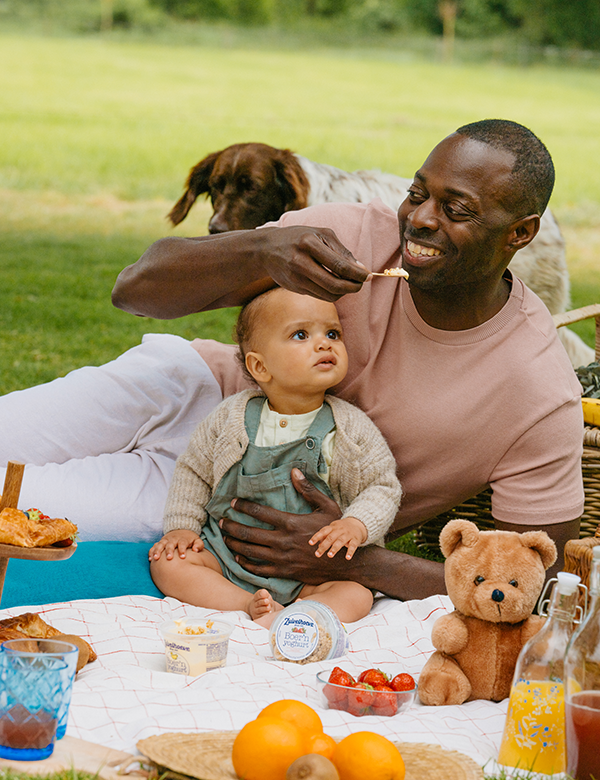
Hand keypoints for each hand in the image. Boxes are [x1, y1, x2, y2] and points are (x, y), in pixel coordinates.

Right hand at [149, 529, 203, 560]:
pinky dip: (152, 551)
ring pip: (161, 544)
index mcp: (183, 539)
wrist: (181, 529)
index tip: (182, 557)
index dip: (182, 550)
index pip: (182, 543)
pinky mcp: (160, 542)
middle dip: (169, 551)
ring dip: (158, 551)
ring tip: (156, 558)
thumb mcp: (197, 540)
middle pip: (170, 544)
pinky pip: (154, 546)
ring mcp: (166, 540)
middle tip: (169, 558)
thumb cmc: (190, 539)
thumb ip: (199, 545)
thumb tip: (196, 550)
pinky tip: (150, 558)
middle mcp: (173, 539)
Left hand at [220, 468, 359, 584]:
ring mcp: (282, 559)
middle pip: (249, 533)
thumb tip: (294, 471)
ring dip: (234, 544)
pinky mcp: (284, 572)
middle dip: (231, 526)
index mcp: (291, 523)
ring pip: (250, 552)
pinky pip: (258, 569)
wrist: (343, 563)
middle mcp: (283, 541)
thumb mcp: (326, 507)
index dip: (243, 506)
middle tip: (220, 521)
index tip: (233, 502)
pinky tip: (238, 557)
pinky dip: (245, 563)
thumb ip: (308, 489)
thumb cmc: (334, 532)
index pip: (260, 513)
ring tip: (224, 537)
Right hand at [257, 226, 368, 301]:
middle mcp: (301, 262)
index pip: (339, 264)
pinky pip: (320, 296)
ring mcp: (296, 278)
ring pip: (328, 294)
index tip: (368, 276)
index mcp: (309, 244)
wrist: (267, 249)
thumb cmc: (298, 237)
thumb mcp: (320, 234)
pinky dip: (333, 293)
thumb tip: (360, 268)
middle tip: (362, 283)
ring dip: (344, 292)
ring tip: (350, 283)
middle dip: (353, 287)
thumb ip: (341, 250)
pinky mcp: (295, 288)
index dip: (357, 273)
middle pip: (334, 284)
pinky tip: (336, 285)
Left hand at [308, 516, 367, 559]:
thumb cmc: (342, 529)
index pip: (323, 531)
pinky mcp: (356, 539)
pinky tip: (347, 558)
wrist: (358, 524)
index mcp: (333, 527)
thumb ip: (325, 537)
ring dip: (335, 548)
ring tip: (329, 555)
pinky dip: (350, 552)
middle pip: (331, 537)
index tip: (310, 543)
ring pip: (341, 541)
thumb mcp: (333, 530)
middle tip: (317, 554)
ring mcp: (348, 534)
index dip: (316, 537)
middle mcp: (340, 530)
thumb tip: (318, 546)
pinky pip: (353, 545)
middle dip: (324, 546)